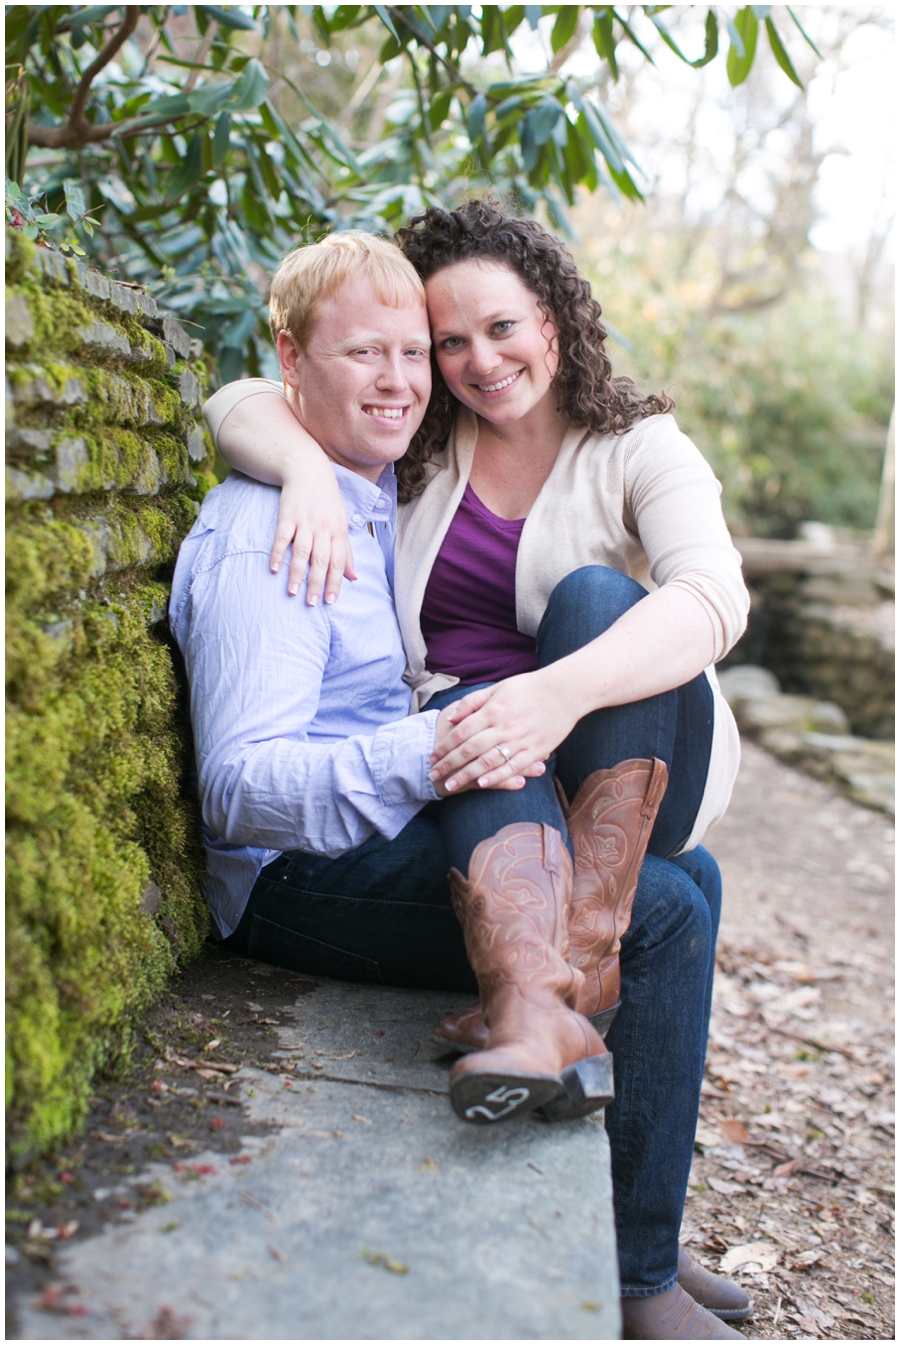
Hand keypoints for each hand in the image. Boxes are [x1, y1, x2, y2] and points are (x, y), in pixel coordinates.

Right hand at [270, 478, 356, 604]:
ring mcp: (305, 521)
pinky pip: (281, 537)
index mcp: (339, 531)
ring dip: (297, 573)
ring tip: (293, 592)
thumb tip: (353, 577)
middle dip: (317, 583)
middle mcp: (323, 528)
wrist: (308, 470)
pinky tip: (273, 568)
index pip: (338, 562)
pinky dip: (277, 553)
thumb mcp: (341, 524)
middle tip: (312, 603)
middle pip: (321, 560)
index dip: (335, 582)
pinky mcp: (287, 515)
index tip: (330, 601)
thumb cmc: (327, 502)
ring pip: (302, 552)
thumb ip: (346, 551)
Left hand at [429, 670, 578, 792]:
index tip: (433, 756)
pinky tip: (481, 784)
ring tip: (450, 785)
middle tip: (432, 774)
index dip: (445, 745)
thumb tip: (451, 716)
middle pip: (469, 749)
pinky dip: (496, 776)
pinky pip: (512, 766)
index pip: (461, 731)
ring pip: (487, 761)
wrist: (565, 690)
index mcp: (492, 710)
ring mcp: (520, 740)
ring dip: (466, 775)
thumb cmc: (529, 687)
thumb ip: (473, 702)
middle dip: (449, 763)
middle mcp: (503, 726)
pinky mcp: (535, 750)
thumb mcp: (498, 688)